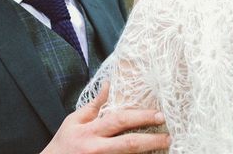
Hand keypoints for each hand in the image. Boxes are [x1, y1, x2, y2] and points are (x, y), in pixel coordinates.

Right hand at [41, 83, 168, 153]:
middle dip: (152, 140)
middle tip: (169, 136)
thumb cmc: (64, 142)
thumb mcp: (75, 120)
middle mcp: (97, 148)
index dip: (140, 117)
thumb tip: (109, 85)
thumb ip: (94, 105)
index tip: (159, 114)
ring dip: (148, 153)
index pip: (119, 120)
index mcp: (90, 131)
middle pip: (129, 144)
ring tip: (164, 147)